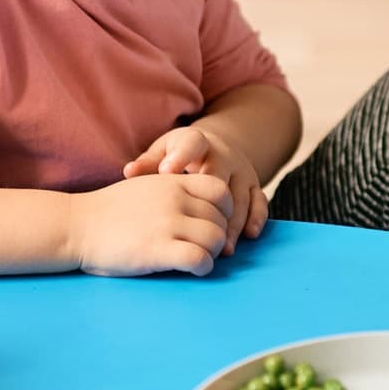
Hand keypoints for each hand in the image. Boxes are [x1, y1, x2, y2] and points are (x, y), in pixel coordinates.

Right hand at [70, 174, 233, 276]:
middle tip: (203, 246)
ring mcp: (167, 223)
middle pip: (220, 218)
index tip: (211, 222)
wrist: (76, 226)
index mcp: (171, 181)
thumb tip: (199, 208)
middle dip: (217, 235)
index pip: (219, 190)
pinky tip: (192, 269)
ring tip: (198, 258)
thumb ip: (172, 191)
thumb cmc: (107, 211)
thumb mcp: (143, 187)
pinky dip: (202, 267)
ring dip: (212, 253)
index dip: (223, 210)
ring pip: (215, 238)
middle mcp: (174, 199)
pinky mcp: (158, 249)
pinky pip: (200, 259)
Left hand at [122, 125, 267, 252]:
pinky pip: (259, 202)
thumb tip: (129, 172)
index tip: (166, 171)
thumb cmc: (177, 156)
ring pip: (239, 195)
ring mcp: (241, 171)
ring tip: (219, 247)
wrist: (213, 149)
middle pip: (219, 175)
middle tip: (196, 223)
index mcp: (195, 142)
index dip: (180, 156)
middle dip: (209, 200)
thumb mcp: (162, 152)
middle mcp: (223, 154)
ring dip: (232, 221)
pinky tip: (248, 236)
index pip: (191, 143)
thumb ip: (148, 163)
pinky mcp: (253, 186)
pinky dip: (256, 218)